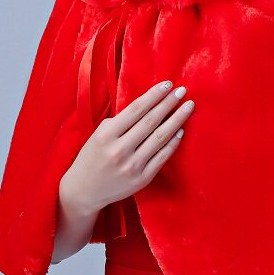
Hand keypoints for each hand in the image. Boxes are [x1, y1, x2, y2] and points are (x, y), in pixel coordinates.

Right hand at [62, 80, 195, 212]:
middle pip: (151, 121)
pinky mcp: (142, 179)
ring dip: (177, 120)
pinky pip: (162, 157)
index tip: (168, 84)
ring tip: (188, 107)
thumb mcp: (99, 135)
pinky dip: (174, 142)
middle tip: (183, 91)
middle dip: (169, 103)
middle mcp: (120, 150)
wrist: (84, 190)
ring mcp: (132, 166)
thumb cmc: (92, 156)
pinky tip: (181, 130)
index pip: (136, 109)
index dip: (154, 95)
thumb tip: (148, 105)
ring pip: (160, 138)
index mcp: (106, 135)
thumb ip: (120, 121)